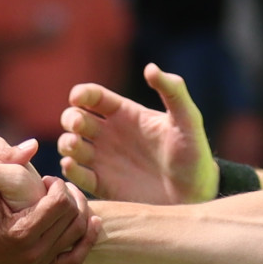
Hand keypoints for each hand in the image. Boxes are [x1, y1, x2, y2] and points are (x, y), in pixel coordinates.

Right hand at [0, 171, 95, 263]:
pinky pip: (76, 257)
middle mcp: (33, 253)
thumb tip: (31, 144)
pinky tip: (90, 223)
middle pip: (73, 216)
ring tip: (72, 200)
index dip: (57, 185)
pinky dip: (86, 239)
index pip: (60, 201)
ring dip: (81, 213)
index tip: (48, 180)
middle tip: (61, 188)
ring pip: (78, 235)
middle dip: (71, 197)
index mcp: (21, 232)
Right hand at [60, 67, 212, 204]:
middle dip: (70, 119)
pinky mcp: (103, 185)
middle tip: (79, 127)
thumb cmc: (193, 155)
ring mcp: (105, 160)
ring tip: (76, 147)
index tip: (77, 98)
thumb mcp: (187, 119)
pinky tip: (73, 165)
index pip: (94, 97)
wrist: (196, 195)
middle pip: (75, 119)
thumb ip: (173, 91)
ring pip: (71, 146)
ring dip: (66, 143)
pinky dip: (69, 169)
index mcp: (126, 114)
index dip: (81, 94)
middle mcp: (111, 135)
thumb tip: (150, 68)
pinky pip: (77, 176)